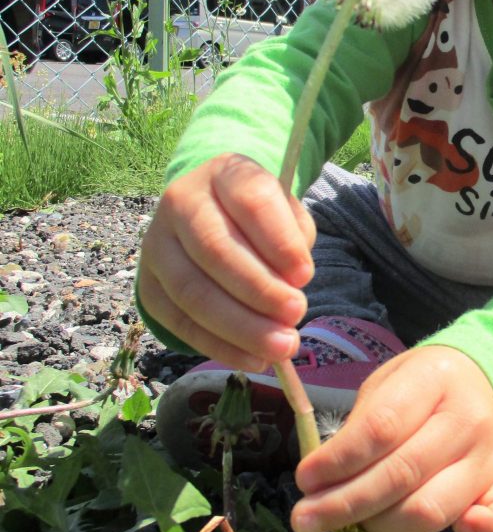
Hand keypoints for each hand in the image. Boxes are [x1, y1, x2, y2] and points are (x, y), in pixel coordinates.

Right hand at [137, 153, 316, 370]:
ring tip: (282, 346)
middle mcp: (181, 202)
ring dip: (240, 326)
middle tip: (296, 314)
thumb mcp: (285, 211)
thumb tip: (291, 283)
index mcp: (224, 173)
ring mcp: (156, 244)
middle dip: (259, 289)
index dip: (279, 240)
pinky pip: (179, 322)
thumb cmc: (260, 215)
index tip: (306, 275)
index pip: (250, 200)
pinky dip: (219, 346)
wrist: (212, 212)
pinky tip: (254, 358)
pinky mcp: (147, 285)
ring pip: (192, 291)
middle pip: (215, 249)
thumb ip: (293, 238)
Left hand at [292, 345, 492, 531]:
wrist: (485, 379)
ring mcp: (487, 456)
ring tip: (347, 522)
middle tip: (305, 517)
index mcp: (433, 380)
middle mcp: (466, 419)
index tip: (305, 479)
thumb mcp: (387, 382)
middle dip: (345, 503)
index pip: (382, 428)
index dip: (338, 461)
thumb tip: (324, 479)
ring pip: (432, 508)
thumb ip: (362, 425)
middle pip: (402, 474)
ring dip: (380, 524)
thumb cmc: (423, 384)